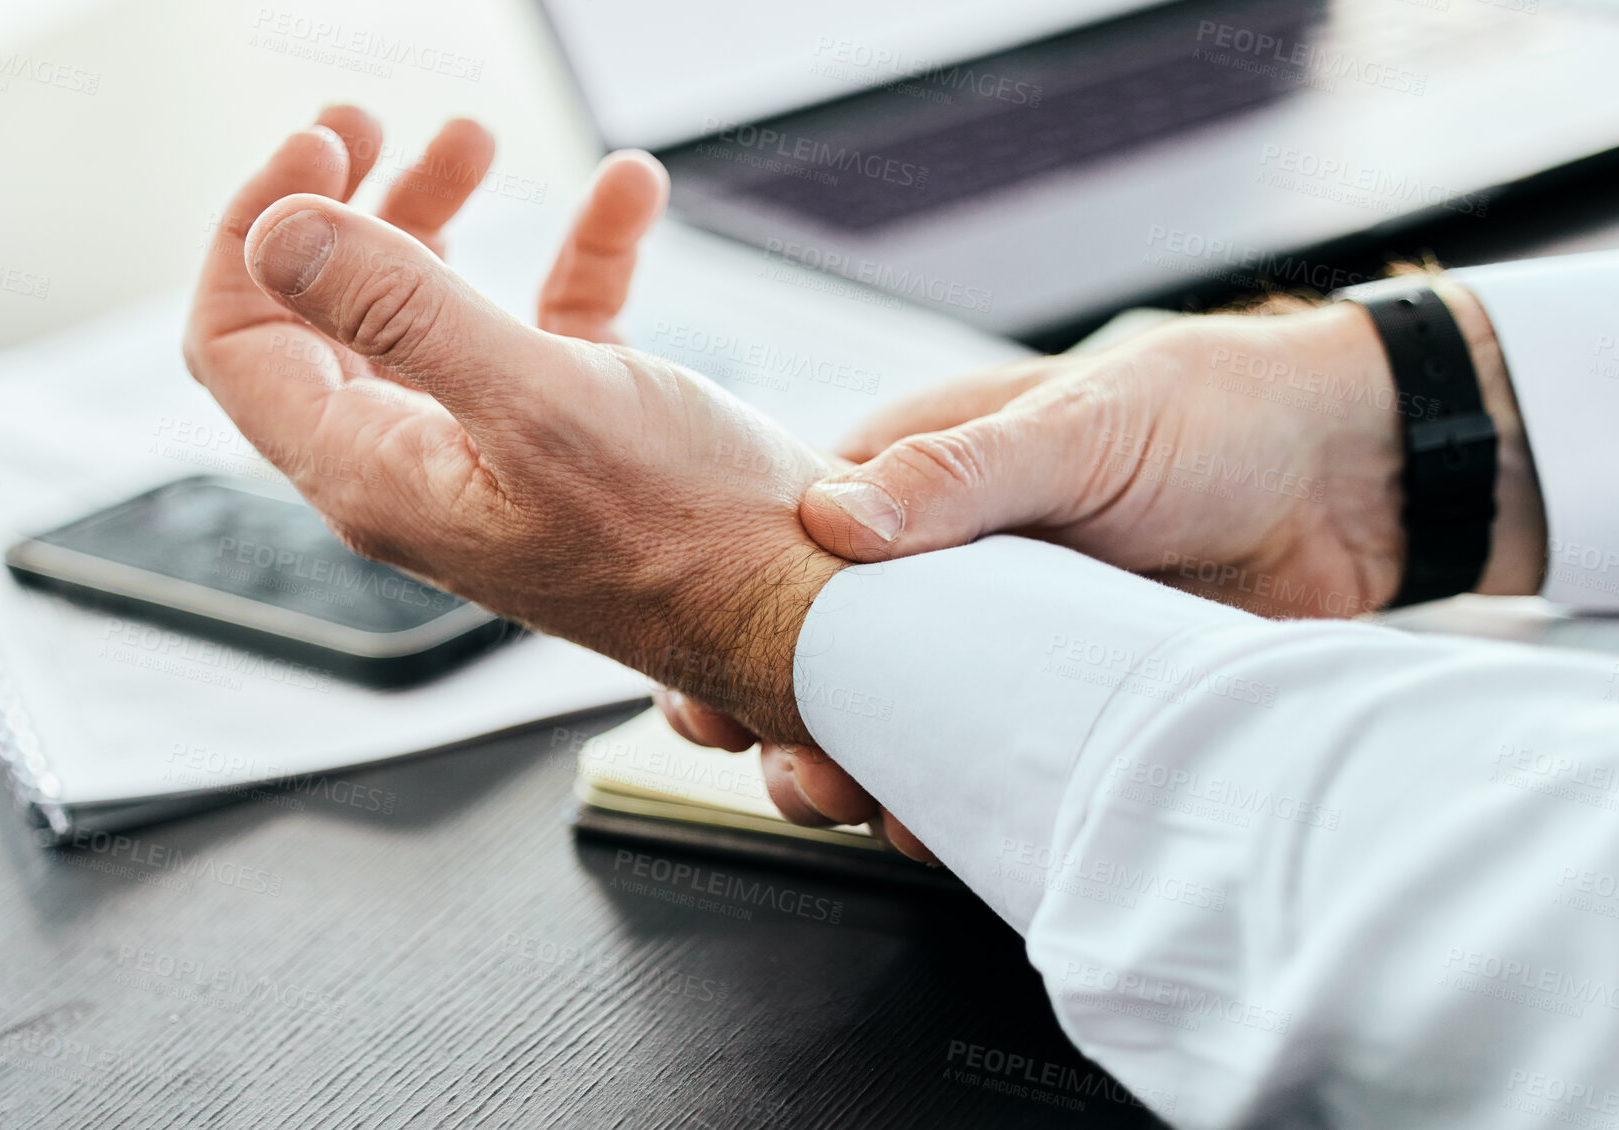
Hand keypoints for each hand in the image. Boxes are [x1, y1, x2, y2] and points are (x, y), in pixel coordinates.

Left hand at [183, 107, 843, 742]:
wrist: (808, 613)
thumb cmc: (695, 542)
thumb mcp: (542, 404)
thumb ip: (402, 313)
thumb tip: (277, 234)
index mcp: (378, 474)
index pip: (239, 344)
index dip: (254, 231)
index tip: (320, 144)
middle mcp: (418, 473)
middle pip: (324, 320)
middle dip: (344, 208)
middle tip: (377, 128)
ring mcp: (492, 460)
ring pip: (424, 319)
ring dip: (439, 220)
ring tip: (477, 144)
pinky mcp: (572, 447)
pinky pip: (542, 331)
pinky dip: (570, 257)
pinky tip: (624, 199)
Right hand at [662, 288, 1547, 857]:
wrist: (1354, 485)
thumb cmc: (1212, 414)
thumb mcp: (1083, 426)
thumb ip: (963, 472)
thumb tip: (835, 516)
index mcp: (912, 475)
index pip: (780, 552)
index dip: (735, 620)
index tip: (707, 686)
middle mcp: (934, 564)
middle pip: (817, 652)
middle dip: (784, 715)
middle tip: (790, 762)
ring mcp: (987, 637)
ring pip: (883, 717)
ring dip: (855, 767)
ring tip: (852, 799)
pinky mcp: (1046, 696)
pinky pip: (971, 759)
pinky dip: (943, 798)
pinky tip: (934, 822)